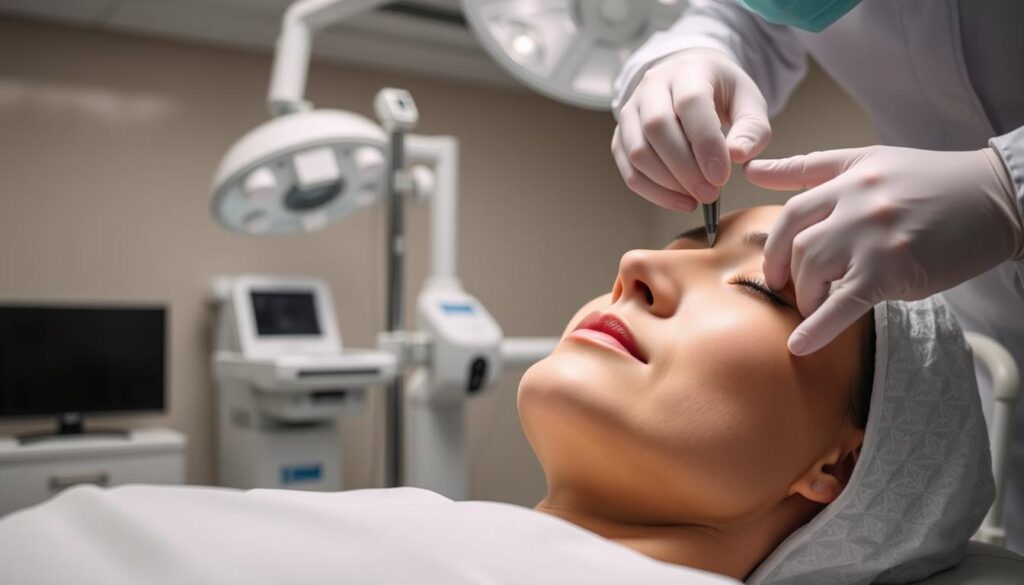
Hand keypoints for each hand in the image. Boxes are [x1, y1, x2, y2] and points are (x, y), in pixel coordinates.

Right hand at [612, 48, 771, 210]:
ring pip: (638, 151)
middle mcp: (651, 86)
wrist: (688, 80)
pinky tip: (680, 201)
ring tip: (696, 198)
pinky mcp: (621, 136)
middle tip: (710, 194)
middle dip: (684, 169)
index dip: (705, 143)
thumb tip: (738, 156)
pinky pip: (629, 169)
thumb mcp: (749, 102)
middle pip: (656, 127)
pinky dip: (653, 192)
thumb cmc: (721, 93)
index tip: (721, 177)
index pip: (690, 103)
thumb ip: (753, 129)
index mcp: (688, 70)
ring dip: (667, 183)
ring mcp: (631, 111)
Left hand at [746, 146, 1022, 354]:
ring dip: (806, 295)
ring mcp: (873, 236)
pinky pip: (843, 303)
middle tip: (785, 289)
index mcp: (850, 178)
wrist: (999, 200)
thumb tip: (754, 169)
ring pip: (812, 269)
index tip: (769, 262)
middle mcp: (857, 202)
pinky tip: (800, 345)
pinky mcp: (892, 268)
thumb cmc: (933, 183)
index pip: (793, 208)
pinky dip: (817, 327)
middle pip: (795, 242)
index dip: (773, 241)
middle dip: (783, 271)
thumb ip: (810, 168)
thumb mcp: (870, 161)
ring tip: (814, 305)